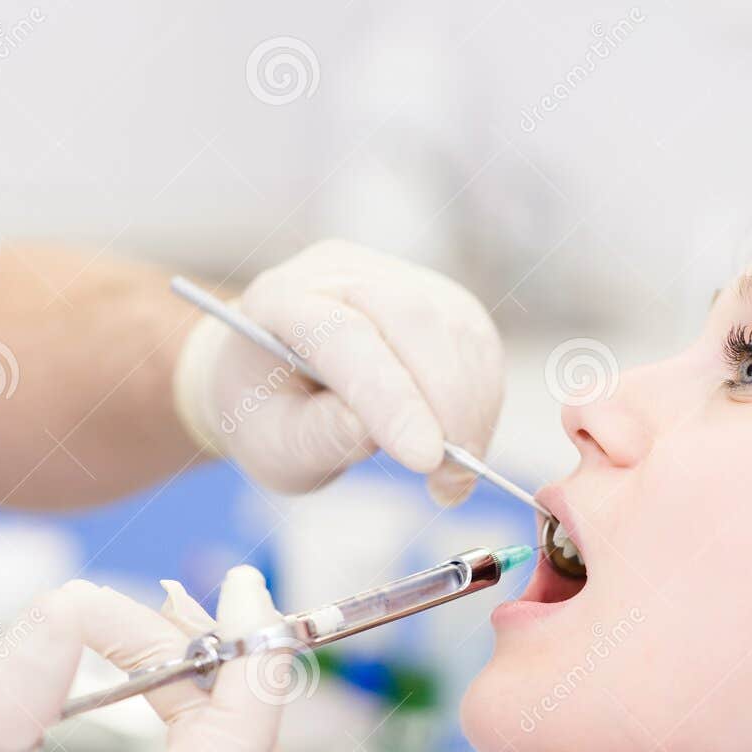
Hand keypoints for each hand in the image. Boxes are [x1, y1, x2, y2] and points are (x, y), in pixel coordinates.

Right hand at [0, 569, 285, 751]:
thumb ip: (30, 665)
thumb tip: (86, 599)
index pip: (246, 728)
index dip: (252, 644)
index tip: (242, 581)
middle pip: (250, 737)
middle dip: (219, 655)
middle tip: (171, 593)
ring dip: (210, 685)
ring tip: (158, 624)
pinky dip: (199, 723)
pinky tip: (158, 680)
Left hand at [174, 240, 503, 503]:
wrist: (276, 382)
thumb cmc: (268, 414)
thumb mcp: (275, 443)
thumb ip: (319, 434)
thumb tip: (374, 431)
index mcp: (280, 299)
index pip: (345, 335)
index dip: (391, 397)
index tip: (425, 459)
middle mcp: (340, 272)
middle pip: (412, 318)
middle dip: (446, 404)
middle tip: (450, 479)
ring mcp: (395, 277)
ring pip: (458, 329)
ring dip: (472, 409)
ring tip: (454, 476)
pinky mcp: (439, 299)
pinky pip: (479, 343)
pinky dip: (483, 401)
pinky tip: (464, 446)